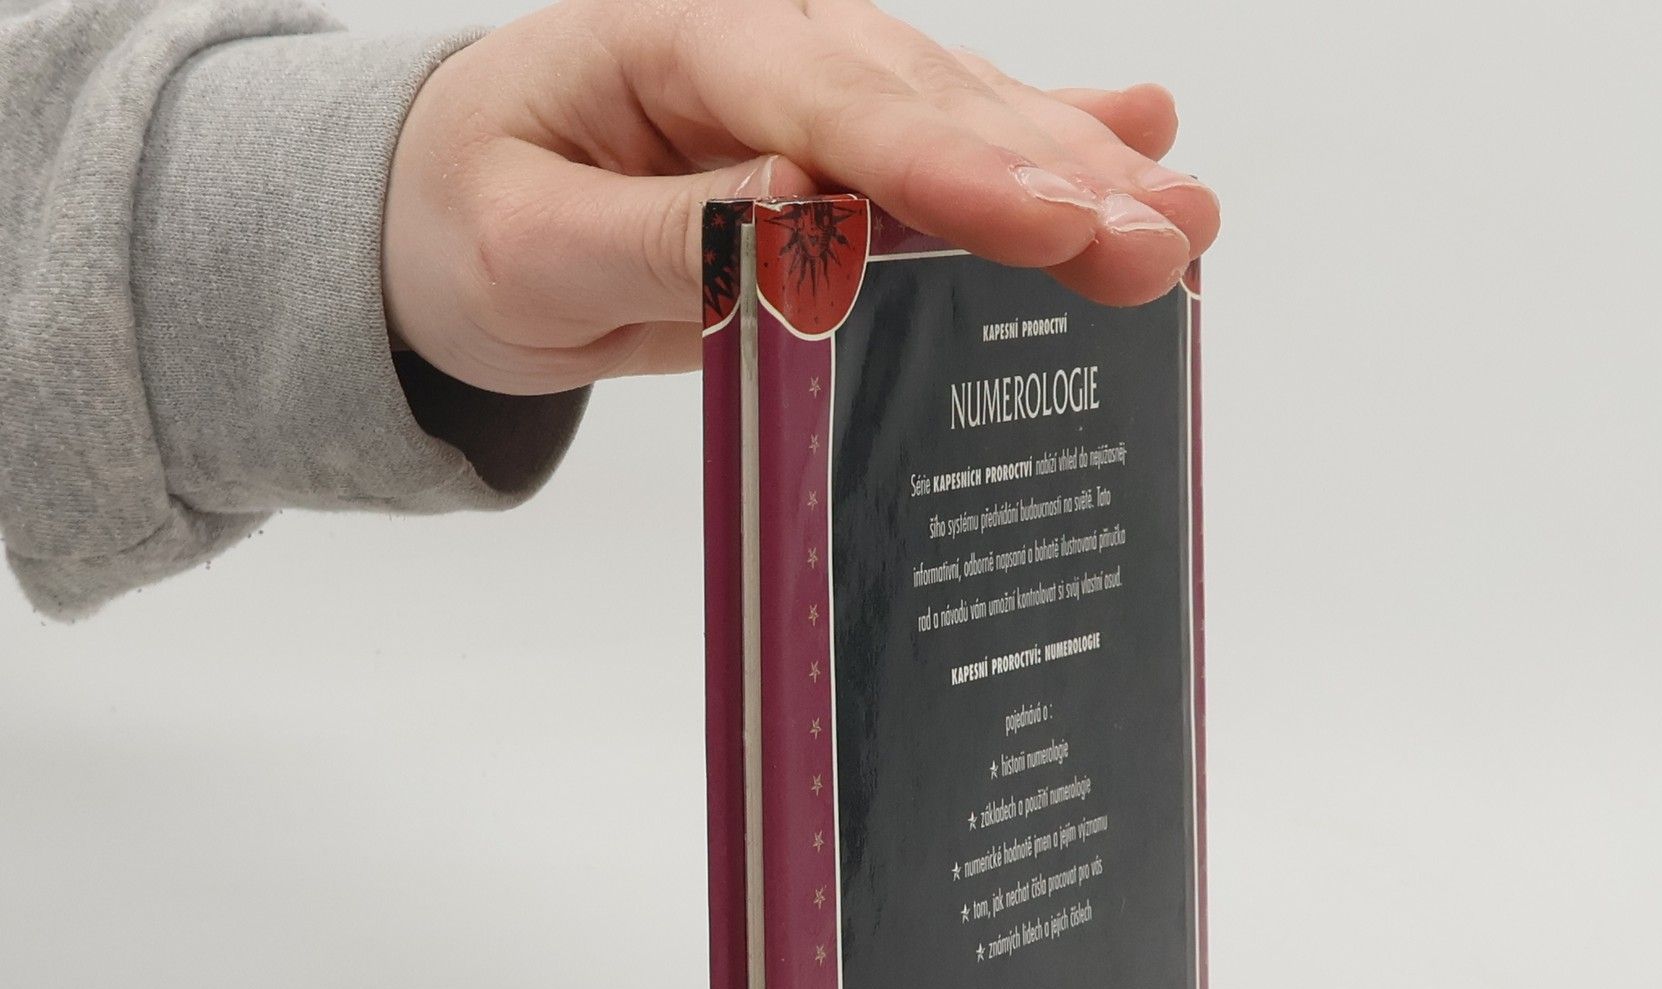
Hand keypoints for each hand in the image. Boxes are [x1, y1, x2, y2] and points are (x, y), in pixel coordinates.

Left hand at [381, 0, 1219, 394]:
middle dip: (1056, 181)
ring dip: (1080, 172)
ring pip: (965, 117)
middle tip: (1164, 243)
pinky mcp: (838, 141)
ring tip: (1187, 217)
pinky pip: (952, 136)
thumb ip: (664, 232)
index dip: (949, 171)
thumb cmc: (473, 222)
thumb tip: (799, 211)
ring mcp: (811, 86)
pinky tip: (1141, 133)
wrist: (450, 212)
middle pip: (930, 108)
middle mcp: (766, 44)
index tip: (1050, 225)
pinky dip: (1046, 146)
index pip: (832, 107)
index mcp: (680, 41)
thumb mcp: (529, 250)